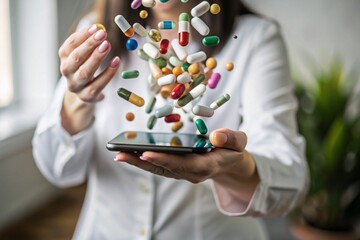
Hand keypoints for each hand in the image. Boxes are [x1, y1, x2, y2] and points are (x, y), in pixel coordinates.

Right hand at [59, 24, 119, 102]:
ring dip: (97, 58)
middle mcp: (67, 72)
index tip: (96, 28)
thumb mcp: (85, 55)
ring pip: (85, 72)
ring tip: (108, 45)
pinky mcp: (87, 96)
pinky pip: (98, 84)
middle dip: (89, 45)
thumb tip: (99, 29)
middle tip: (103, 35)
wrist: (84, 93)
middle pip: (76, 58)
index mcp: (64, 58)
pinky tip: (116, 62)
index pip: (70, 45)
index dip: (82, 35)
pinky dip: (108, 73)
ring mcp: (76, 86)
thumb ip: (89, 43)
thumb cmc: (86, 68)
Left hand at [114, 129, 258, 200]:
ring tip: (119, 152)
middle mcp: (190, 172)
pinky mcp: (177, 168)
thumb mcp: (239, 143)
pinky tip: (129, 152)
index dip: (165, 160)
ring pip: (158, 169)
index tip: (146, 154)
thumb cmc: (233, 151)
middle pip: (164, 169)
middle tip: (120, 154)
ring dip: (138, 162)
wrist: (230, 164)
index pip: (183, 165)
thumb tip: (215, 135)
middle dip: (142, 162)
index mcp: (206, 166)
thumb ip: (231, 139)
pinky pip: (158, 165)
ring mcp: (182, 172)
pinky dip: (143, 160)